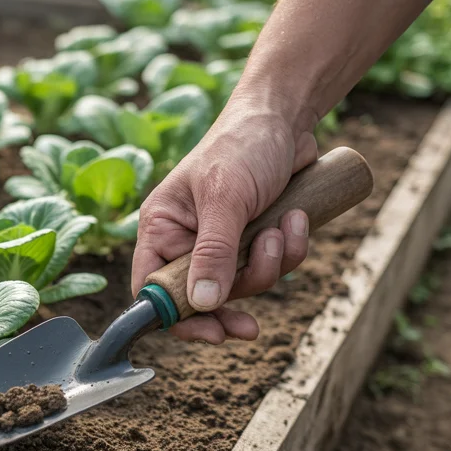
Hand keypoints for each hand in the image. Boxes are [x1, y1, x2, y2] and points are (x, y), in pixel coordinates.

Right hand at [130, 103, 317, 342]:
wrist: (287, 117)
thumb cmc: (242, 145)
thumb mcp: (225, 198)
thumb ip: (214, 252)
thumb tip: (203, 305)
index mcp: (162, 227)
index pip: (153, 287)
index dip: (175, 316)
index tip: (208, 333)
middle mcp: (187, 239)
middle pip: (202, 297)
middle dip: (235, 298)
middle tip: (249, 326)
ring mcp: (224, 241)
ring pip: (243, 284)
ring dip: (269, 264)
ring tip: (282, 227)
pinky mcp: (256, 238)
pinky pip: (272, 266)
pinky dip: (289, 249)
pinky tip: (297, 219)